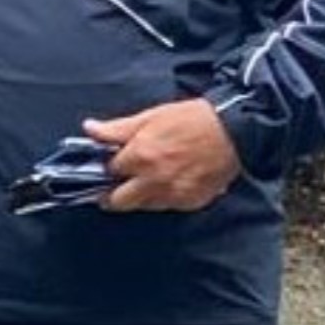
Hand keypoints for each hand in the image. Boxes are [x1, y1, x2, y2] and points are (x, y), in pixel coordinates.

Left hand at [83, 100, 240, 213]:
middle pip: (118, 202)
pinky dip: (165, 198)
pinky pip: (169, 207)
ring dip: (139, 197)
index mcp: (140, 157)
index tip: (109, 167)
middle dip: (112, 195)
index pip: (107, 173)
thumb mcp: (150, 117)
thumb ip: (116, 129)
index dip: (106, 169)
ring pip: (143, 206)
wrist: (235, 130)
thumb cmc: (193, 119)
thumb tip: (89, 129)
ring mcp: (173, 194)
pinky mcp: (192, 202)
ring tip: (148, 180)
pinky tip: (171, 182)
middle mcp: (153, 181)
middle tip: (116, 186)